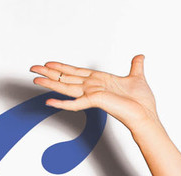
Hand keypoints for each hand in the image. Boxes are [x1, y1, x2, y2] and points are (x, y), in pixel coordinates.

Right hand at [30, 55, 157, 129]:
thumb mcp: (137, 77)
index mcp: (100, 81)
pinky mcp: (95, 102)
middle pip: (66, 78)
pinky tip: (49, 101)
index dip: (62, 67)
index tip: (50, 63)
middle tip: (33, 68)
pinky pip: (75, 103)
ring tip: (35, 79)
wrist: (146, 114)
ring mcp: (93, 95)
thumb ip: (136, 66)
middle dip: (49, 73)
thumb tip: (140, 56)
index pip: (76, 72)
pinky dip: (62, 103)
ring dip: (50, 83)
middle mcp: (93, 87)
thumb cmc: (142, 102)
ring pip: (66, 87)